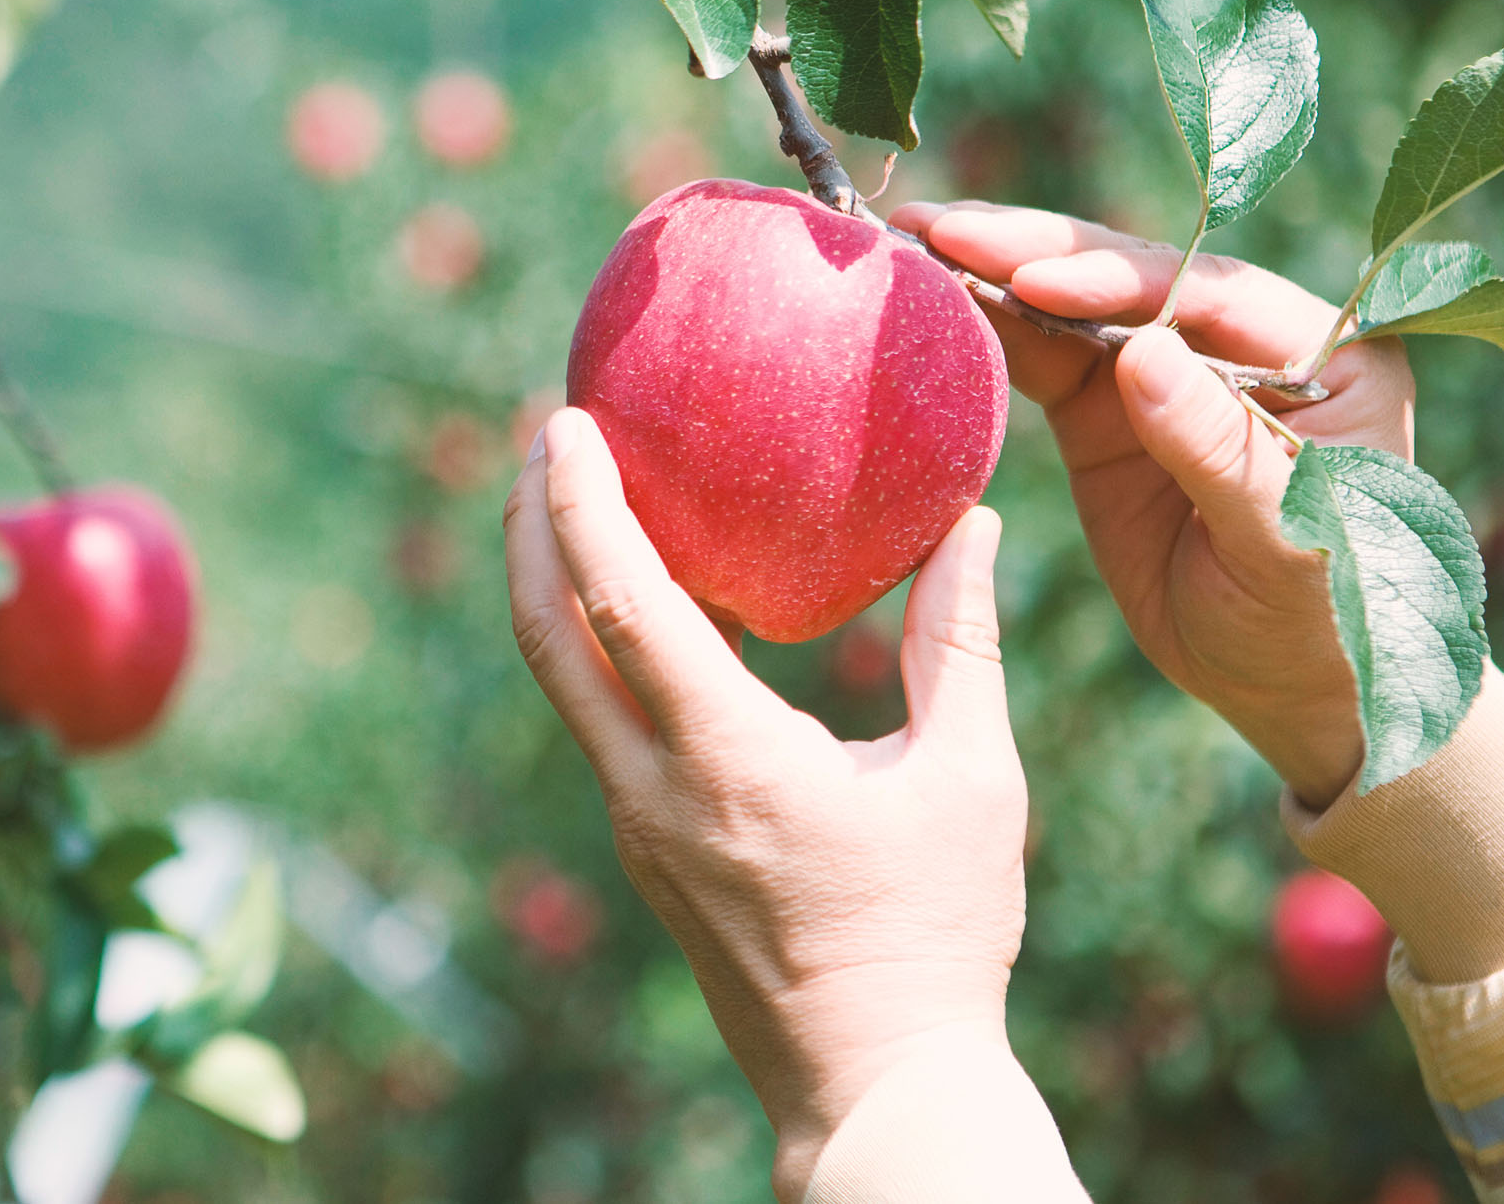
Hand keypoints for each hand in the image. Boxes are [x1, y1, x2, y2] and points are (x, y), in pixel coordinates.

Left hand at [503, 407, 1027, 1201]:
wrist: (872, 1082)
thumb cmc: (937, 935)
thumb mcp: (971, 780)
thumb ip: (960, 643)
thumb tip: (971, 523)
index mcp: (726, 761)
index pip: (621, 606)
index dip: (585, 504)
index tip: (566, 421)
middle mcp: (652, 790)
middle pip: (548, 633)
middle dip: (532, 524)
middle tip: (542, 434)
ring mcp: (636, 824)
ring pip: (561, 680)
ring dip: (552, 580)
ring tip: (571, 496)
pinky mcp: (645, 846)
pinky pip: (598, 719)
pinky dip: (593, 641)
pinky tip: (638, 602)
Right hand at [887, 201, 1415, 806]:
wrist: (1292, 690)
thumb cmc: (1319, 623)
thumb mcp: (1283, 543)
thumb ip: (1218, 448)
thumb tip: (1142, 351)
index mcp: (1322, 354)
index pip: (1206, 292)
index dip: (1115, 277)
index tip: (1034, 279)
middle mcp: (1244, 343)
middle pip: (1130, 276)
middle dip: (1034, 250)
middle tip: (939, 229)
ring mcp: (1169, 374)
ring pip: (1074, 306)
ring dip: (994, 274)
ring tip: (912, 243)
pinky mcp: (1110, 413)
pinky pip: (1040, 360)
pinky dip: (986, 334)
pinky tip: (929, 304)